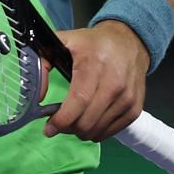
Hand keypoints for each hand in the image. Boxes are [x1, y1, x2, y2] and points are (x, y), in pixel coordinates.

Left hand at [42, 22, 147, 141]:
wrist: (129, 41)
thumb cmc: (93, 43)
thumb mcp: (63, 41)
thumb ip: (43, 62)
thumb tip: (38, 94)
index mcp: (94, 65)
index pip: (79, 101)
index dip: (62, 119)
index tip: (49, 127)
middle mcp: (114, 83)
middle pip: (87, 120)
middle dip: (67, 128)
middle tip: (58, 124)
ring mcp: (127, 97)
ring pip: (98, 129)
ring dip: (81, 132)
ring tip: (73, 122)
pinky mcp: (135, 107)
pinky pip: (112, 131)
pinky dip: (97, 132)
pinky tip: (89, 123)